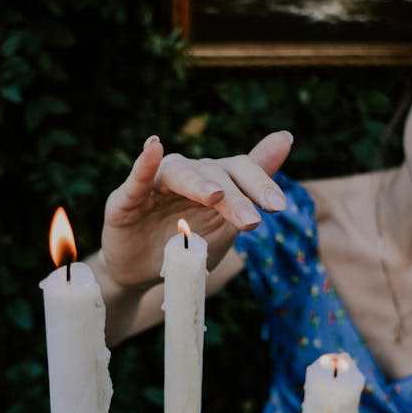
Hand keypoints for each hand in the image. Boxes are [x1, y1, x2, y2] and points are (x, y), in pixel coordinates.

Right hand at [100, 130, 292, 289]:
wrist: (143, 275)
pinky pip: (137, 181)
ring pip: (180, 176)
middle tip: (252, 221)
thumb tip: (286, 137)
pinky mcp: (125, 200)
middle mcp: (186, 175)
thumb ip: (251, 187)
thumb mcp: (225, 223)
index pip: (240, 171)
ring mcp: (155, 185)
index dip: (260, 184)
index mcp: (212, 179)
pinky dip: (144, 164)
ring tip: (214, 195)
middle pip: (214, 175)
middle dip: (235, 198)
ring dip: (198, 184)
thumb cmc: (185, 245)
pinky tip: (153, 146)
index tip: (279, 207)